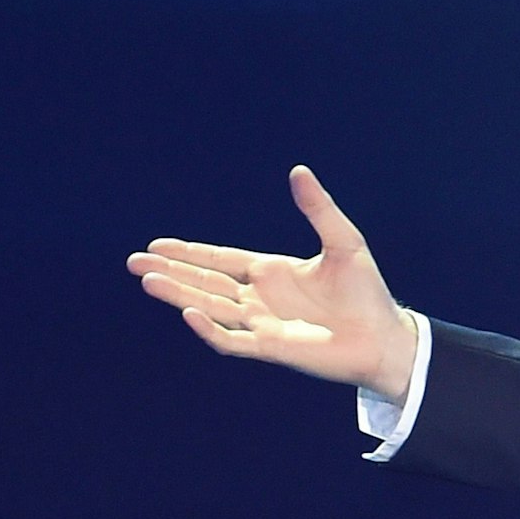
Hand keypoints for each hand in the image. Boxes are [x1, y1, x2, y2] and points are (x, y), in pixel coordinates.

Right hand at [127, 165, 418, 399]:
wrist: (385, 337)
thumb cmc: (368, 293)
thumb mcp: (344, 242)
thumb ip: (318, 209)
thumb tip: (299, 171)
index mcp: (272, 272)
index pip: (220, 261)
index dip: (189, 253)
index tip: (157, 245)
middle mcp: (261, 298)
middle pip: (205, 283)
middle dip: (170, 272)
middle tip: (134, 263)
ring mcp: (263, 324)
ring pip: (209, 308)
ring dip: (178, 295)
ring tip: (146, 280)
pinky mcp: (271, 348)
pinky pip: (231, 340)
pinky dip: (209, 329)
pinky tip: (189, 313)